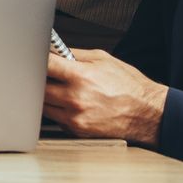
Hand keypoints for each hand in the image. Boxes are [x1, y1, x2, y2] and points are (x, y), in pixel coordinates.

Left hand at [42, 49, 167, 146]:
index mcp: (80, 77)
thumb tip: (54, 51)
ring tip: (58, 87)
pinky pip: (56, 118)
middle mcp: (75, 99)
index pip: (45, 65)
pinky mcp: (77, 131)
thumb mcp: (102, 59)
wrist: (146, 113)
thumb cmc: (128, 86)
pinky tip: (68, 103)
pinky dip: (57, 110)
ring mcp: (75, 117)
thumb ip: (74, 55)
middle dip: (41, 78)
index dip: (37, 58)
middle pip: (39, 87)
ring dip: (46, 95)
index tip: (36, 57)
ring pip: (44, 105)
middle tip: (48, 73)